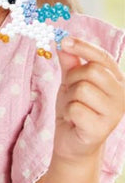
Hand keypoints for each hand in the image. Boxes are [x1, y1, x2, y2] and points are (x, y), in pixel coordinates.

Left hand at [53, 37, 124, 160]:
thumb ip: (70, 63)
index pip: (103, 58)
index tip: (64, 40)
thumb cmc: (75, 110)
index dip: (84, 47)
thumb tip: (63, 42)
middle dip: (72, 78)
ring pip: (82, 89)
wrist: (72, 142)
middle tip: (70, 91)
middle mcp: (122, 95)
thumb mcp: (71, 83)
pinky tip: (73, 120)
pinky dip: (67, 112)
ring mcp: (115, 112)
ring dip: (69, 98)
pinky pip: (75, 108)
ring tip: (73, 108)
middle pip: (91, 71)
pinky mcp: (102, 128)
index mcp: (117, 81)